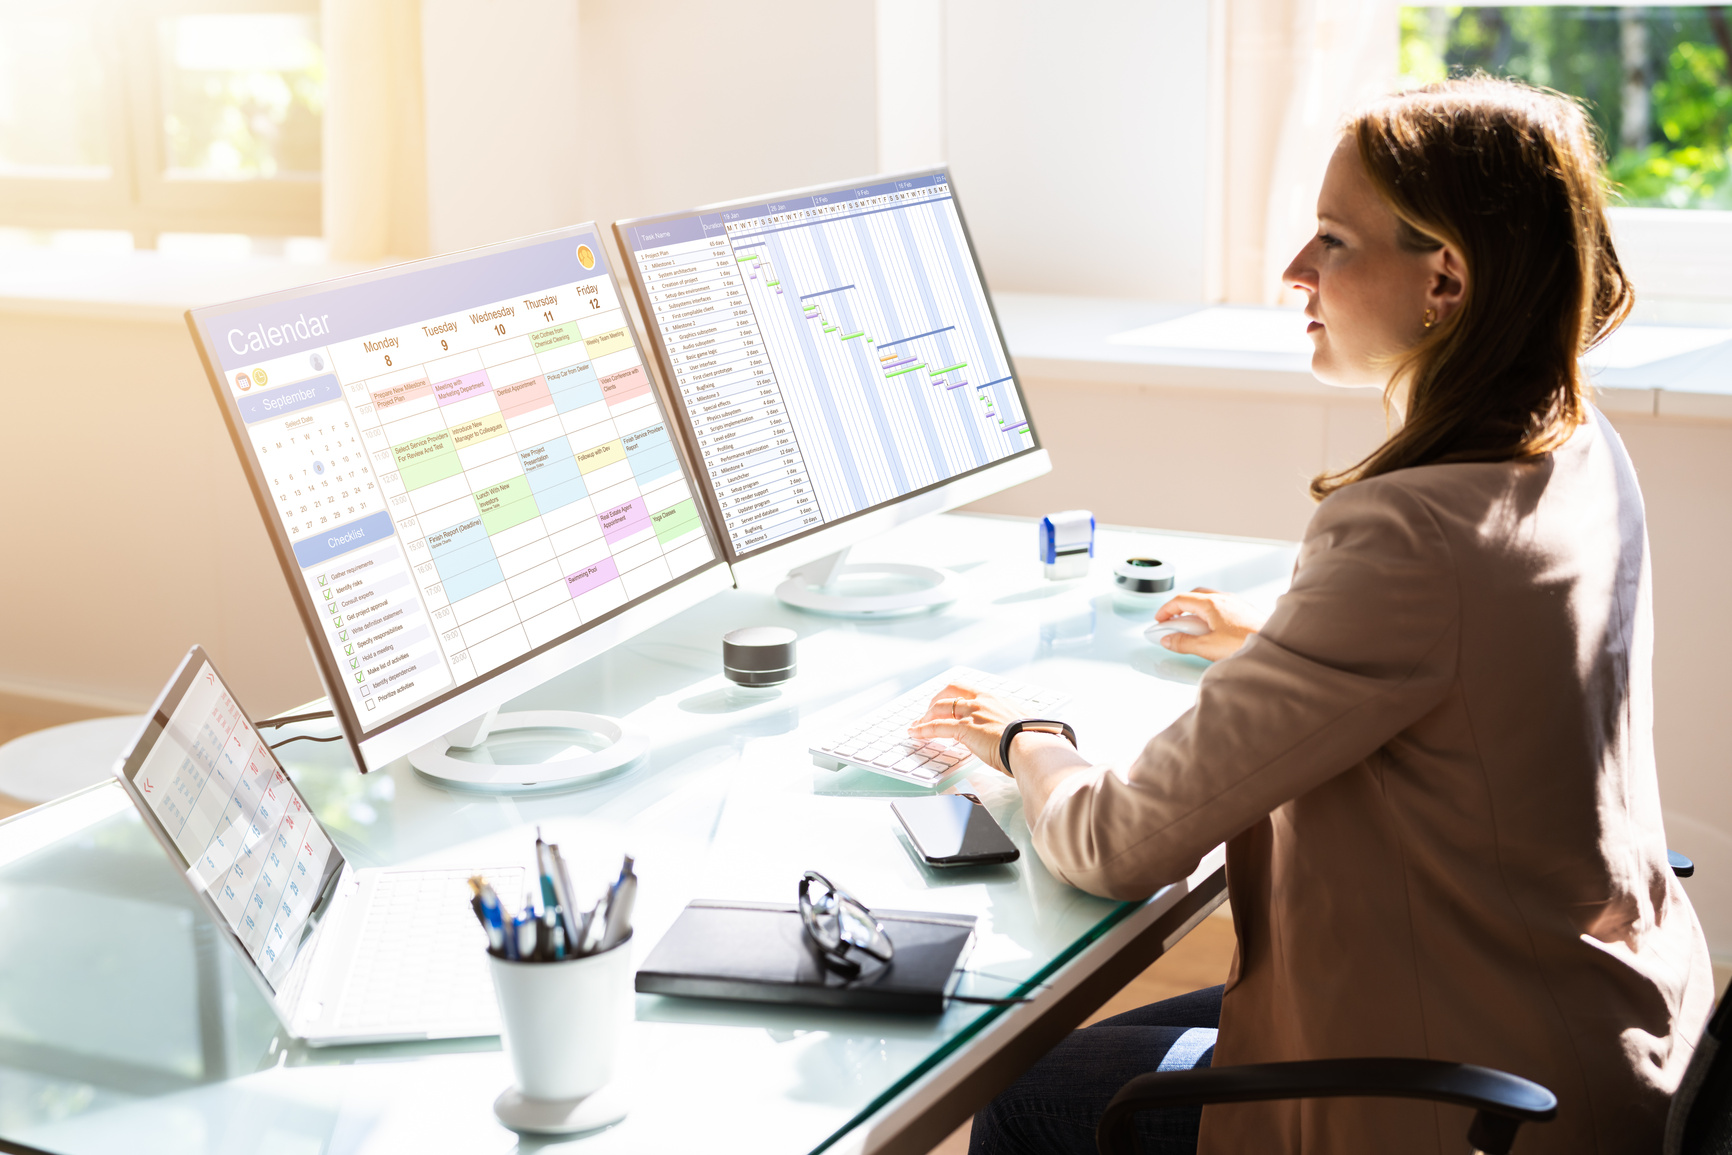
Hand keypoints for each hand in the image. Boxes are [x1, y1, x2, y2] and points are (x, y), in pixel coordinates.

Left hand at [907, 681, 1023, 774]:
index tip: (949, 703)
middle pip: (951, 691)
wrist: (1033, 745)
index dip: (955, 696)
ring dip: (925, 716)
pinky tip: (915, 733)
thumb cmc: (1034, 740)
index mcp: (997, 699)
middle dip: (936, 700)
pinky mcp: (964, 728)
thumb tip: (1019, 733)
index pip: (970, 691)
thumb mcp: (1023, 725)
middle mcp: (982, 701)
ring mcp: (972, 713)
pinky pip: (937, 726)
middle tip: (928, 711)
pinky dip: (923, 729)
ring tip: (916, 725)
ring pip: (940, 708)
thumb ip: (1014, 725)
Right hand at [1154, 587, 1267, 661]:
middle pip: (1194, 596)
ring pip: (1207, 599)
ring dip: (1194, 610)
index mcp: (1211, 603)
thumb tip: (1168, 639)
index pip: (1180, 600)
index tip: (1159, 620)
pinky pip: (1219, 606)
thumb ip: (1183, 643)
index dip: (1166, 610)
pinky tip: (1210, 629)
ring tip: (1189, 627)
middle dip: (1179, 607)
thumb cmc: (1246, 644)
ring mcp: (1235, 603)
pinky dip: (1207, 613)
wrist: (1275, 646)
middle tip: (1171, 621)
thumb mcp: (1207, 647)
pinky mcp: (1243, 611)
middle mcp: (1223, 599)